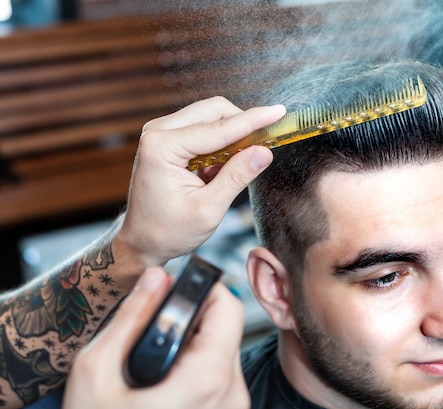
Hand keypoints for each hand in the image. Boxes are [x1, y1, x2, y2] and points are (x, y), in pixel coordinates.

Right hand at [61, 267, 249, 408]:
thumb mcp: (98, 369)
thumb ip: (132, 316)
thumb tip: (157, 277)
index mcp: (209, 378)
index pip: (229, 306)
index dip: (203, 288)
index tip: (177, 287)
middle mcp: (231, 395)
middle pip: (227, 328)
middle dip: (194, 316)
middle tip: (157, 324)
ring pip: (224, 351)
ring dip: (196, 342)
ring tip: (158, 358)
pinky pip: (220, 375)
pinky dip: (199, 365)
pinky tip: (166, 378)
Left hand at [118, 97, 284, 264]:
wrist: (141, 241)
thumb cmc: (168, 231)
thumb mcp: (208, 209)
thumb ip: (237, 177)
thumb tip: (264, 152)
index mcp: (162, 147)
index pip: (218, 128)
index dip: (253, 121)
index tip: (279, 112)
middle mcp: (157, 132)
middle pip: (214, 111)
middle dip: (243, 124)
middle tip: (267, 143)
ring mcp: (160, 132)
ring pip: (210, 116)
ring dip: (233, 133)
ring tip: (242, 162)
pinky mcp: (168, 138)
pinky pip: (203, 127)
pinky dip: (221, 141)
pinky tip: (223, 167)